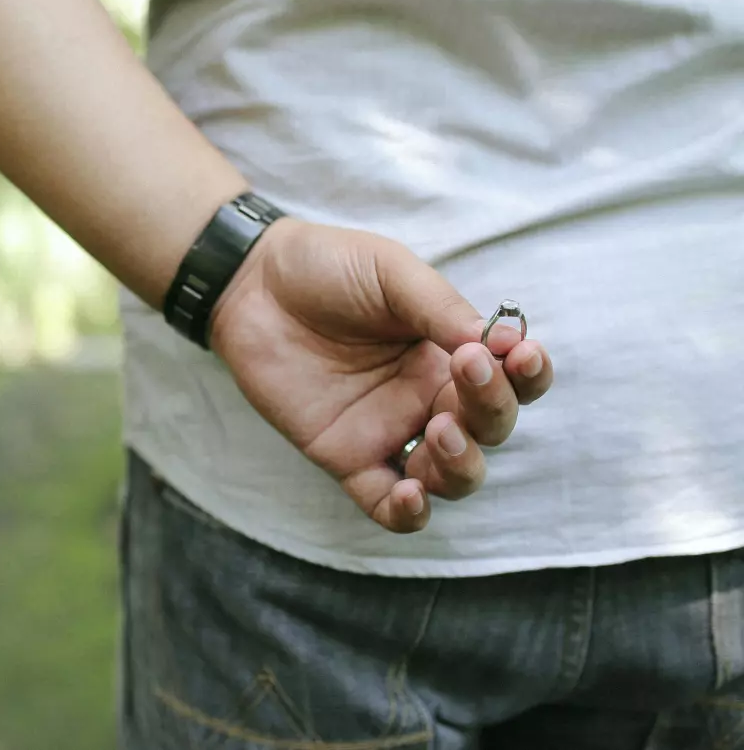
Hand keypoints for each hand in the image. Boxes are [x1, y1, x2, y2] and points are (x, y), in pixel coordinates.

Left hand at [209, 218, 552, 534]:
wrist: (252, 282)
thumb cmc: (325, 267)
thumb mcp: (389, 271)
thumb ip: (439, 306)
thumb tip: (498, 341)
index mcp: (449, 351)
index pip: (513, 379)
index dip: (528, 376)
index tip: (519, 354)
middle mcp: (428, 396)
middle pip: (490, 428)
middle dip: (492, 408)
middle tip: (468, 373)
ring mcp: (389, 430)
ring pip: (451, 476)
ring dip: (462, 464)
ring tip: (441, 430)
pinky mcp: (346, 456)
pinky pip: (385, 503)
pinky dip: (406, 513)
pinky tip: (409, 495)